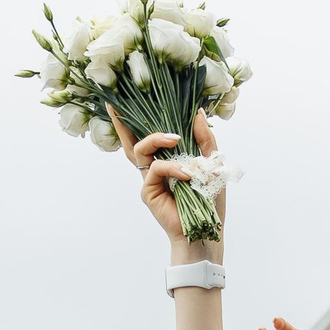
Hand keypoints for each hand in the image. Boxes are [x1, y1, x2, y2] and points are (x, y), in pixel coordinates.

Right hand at [113, 112, 223, 247]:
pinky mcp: (148, 191)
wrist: (206, 230)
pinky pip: (155, 169)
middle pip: (132, 141)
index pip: (151, 135)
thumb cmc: (209, 200)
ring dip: (156, 138)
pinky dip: (171, 167)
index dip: (139, 119)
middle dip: (122, 122)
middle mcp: (155, 167)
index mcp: (169, 158)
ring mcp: (150, 179)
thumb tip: (197, 112)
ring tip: (175, 138)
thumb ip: (205, 138)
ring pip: (140, 149)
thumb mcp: (212, 163)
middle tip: (117, 105)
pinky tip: (186, 173)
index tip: (129, 99)